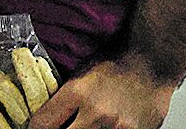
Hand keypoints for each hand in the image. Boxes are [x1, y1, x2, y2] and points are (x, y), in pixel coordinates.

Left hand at [28, 55, 173, 128]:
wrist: (151, 63)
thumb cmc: (115, 65)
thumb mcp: (80, 75)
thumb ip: (65, 99)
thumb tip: (45, 117)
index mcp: (77, 93)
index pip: (44, 122)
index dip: (35, 127)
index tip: (34, 128)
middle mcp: (96, 113)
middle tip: (55, 128)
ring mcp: (117, 127)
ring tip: (81, 125)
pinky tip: (102, 127)